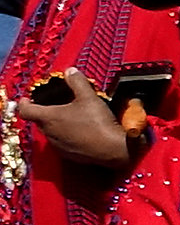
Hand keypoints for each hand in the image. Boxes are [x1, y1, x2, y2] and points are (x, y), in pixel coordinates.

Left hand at [18, 71, 135, 167]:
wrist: (111, 149)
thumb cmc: (97, 122)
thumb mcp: (89, 97)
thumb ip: (77, 82)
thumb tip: (70, 70)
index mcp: (49, 117)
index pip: (25, 110)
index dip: (23, 103)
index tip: (25, 99)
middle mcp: (48, 132)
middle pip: (38, 121)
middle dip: (43, 112)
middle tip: (53, 105)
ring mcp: (57, 145)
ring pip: (50, 131)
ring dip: (55, 124)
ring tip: (69, 117)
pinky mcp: (67, 154)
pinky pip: (60, 142)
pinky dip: (65, 135)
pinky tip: (79, 131)